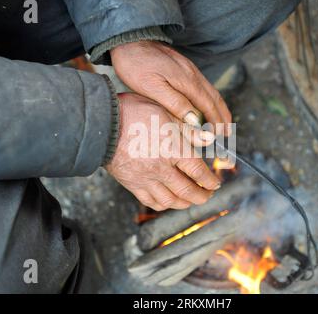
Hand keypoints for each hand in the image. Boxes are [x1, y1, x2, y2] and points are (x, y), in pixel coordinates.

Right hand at [105, 93, 220, 210]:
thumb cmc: (134, 113)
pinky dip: (163, 205)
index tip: (215, 183)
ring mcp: (146, 179)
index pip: (198, 172)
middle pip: (188, 190)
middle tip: (208, 195)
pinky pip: (151, 201)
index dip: (210, 181)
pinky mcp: (132, 184)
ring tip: (191, 201)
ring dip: (185, 203)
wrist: (103, 124)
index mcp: (174, 150)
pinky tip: (168, 202)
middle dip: (202, 196)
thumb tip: (208, 138)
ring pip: (171, 200)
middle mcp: (162, 168)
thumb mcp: (165, 112)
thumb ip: (188, 128)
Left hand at [110, 41, 231, 134]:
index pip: (208, 106)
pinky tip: (207, 104)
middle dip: (223, 116)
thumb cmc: (137, 66)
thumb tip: (195, 120)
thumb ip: (175, 103)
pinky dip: (210, 98)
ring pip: (211, 91)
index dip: (216, 122)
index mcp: (187, 82)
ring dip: (219, 108)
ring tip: (224, 121)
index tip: (221, 136)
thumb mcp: (152, 87)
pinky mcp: (184, 67)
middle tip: (228, 133)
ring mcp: (189, 69)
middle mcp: (193, 75)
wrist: (130, 40)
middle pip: (214, 98)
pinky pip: (203, 86)